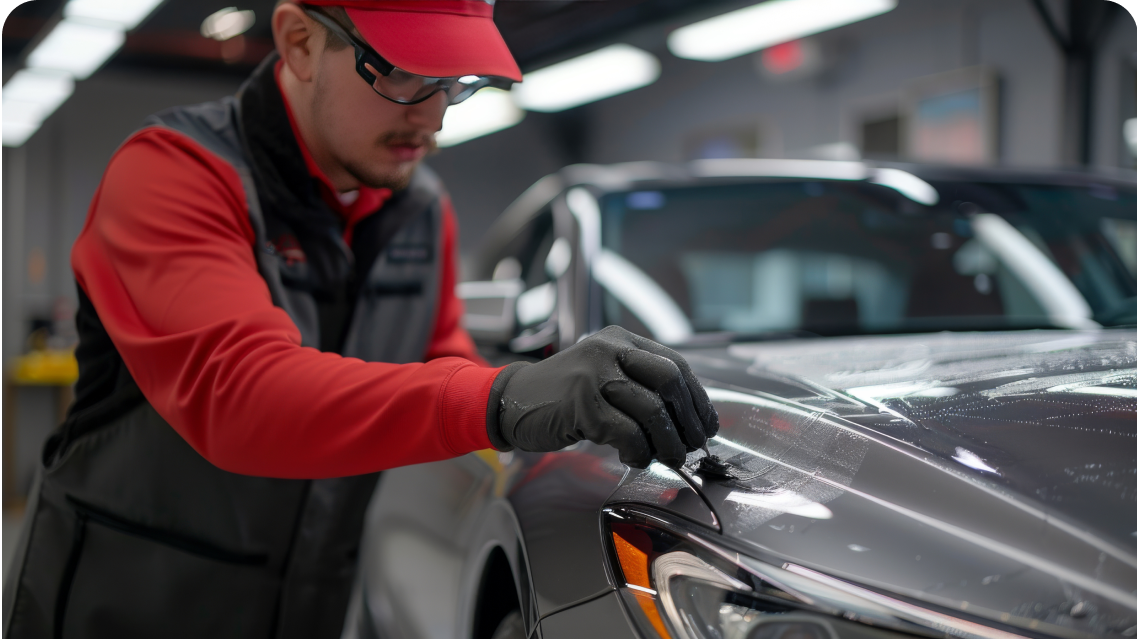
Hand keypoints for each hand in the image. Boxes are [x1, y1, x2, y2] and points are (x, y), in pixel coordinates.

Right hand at [485, 326, 718, 468]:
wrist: (512, 401)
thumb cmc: (563, 395)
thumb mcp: (604, 375)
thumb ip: (640, 386)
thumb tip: (688, 419)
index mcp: (621, 340)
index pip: (675, 363)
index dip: (697, 398)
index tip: (706, 423)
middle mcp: (610, 349)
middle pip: (670, 380)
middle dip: (689, 418)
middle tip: (692, 444)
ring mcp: (594, 374)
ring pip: (652, 409)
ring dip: (668, 442)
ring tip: (668, 457)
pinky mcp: (582, 403)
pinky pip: (627, 433)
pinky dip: (639, 451)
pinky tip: (635, 457)